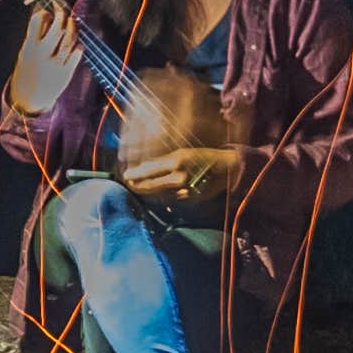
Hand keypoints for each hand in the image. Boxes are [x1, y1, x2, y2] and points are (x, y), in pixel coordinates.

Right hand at [6, 6, 81, 113]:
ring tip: (72, 22)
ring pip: (68, 40)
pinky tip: (77, 44)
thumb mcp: (25, 52)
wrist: (28, 98)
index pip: (37, 21)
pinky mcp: (65, 74)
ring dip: (72, 28)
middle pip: (57, 28)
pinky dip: (78, 47)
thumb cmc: (28, 70)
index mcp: (29, 47)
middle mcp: (41, 55)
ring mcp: (54, 64)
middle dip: (61, 16)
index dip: (44, 12)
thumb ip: (34, 34)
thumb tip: (41, 10)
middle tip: (63, 13)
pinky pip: (76, 55)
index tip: (47, 11)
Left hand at [117, 142, 242, 205]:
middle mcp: (179, 176)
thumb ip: (165, 161)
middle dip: (138, 185)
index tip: (126, 176)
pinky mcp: (190, 198)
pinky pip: (171, 198)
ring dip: (147, 193)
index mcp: (177, 161)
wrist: (227, 169)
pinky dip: (161, 197)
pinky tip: (154, 196)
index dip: (136, 174)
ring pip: (160, 194)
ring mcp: (185, 189)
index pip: (150, 169)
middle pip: (152, 184)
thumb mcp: (184, 153)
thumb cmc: (203, 157)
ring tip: (137, 190)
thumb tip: (144, 167)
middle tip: (128, 185)